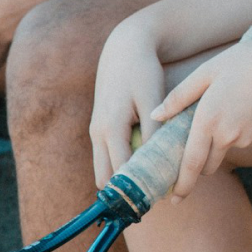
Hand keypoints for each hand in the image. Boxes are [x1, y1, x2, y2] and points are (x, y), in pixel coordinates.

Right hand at [89, 19, 165, 188]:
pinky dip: (118, 168)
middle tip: (148, 202)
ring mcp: (95, 132)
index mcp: (111, 127)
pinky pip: (105, 159)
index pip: (120, 171)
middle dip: (123, 192)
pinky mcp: (97, 130)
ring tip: (143, 190)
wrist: (122, 49)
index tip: (154, 200)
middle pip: (104, 178)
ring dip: (119, 182)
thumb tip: (156, 163)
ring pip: (101, 171)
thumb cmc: (142, 70)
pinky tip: (137, 170)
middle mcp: (97, 133)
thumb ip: (153, 130)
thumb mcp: (152, 96)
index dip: (135, 189)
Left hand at [152, 36, 251, 201]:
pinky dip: (237, 132)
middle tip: (192, 153)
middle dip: (197, 164)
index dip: (181, 185)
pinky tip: (245, 107)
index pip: (190, 164)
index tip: (175, 200)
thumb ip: (179, 96)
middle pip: (206, 165)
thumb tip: (155, 116)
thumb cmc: (250, 60)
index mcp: (208, 120)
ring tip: (226, 109)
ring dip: (218, 144)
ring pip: (225, 152)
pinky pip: (242, 141)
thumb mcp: (209, 71)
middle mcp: (227, 135)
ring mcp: (247, 138)